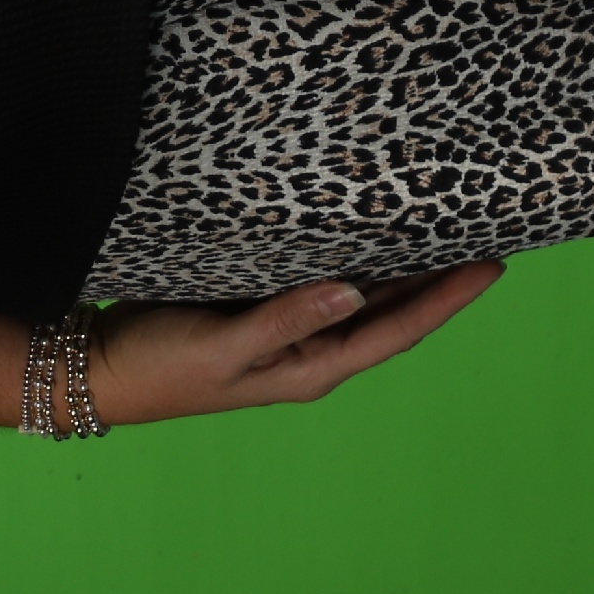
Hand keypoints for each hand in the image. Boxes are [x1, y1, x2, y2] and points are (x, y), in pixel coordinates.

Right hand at [85, 264, 504, 425]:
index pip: (397, 330)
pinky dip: (352, 252)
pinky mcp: (260, 304)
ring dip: (402, 264)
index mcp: (312, 367)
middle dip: (439, 278)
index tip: (492, 266)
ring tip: (444, 226)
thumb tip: (353, 290)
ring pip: (362, 291)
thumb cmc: (160, 367)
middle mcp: (310, 348)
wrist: (100, 368)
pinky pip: (321, 276)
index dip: (447, 299)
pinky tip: (366, 227)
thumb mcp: (224, 347)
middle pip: (391, 310)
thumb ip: (286, 319)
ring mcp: (287, 327)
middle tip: (485, 233)